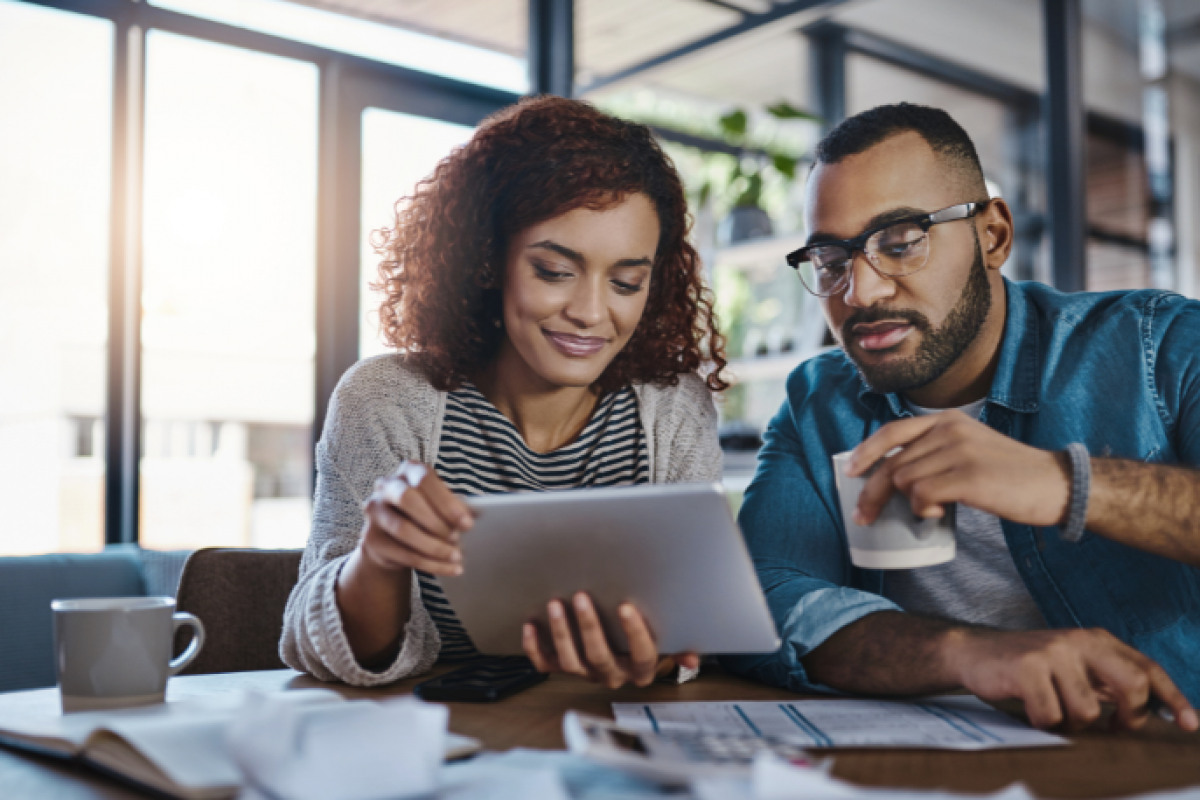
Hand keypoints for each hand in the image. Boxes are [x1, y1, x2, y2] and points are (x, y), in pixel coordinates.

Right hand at [358, 461, 474, 576]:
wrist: (394, 536)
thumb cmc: (425, 512)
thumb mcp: (440, 504)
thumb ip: (454, 506)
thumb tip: (477, 515)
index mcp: (408, 471)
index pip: (425, 480)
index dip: (447, 502)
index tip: (467, 523)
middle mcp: (386, 486)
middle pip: (408, 500)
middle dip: (437, 522)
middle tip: (458, 539)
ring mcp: (375, 512)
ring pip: (403, 530)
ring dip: (434, 547)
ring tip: (456, 557)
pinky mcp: (370, 539)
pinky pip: (403, 554)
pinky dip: (430, 564)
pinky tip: (449, 569)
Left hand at [522, 592, 700, 687]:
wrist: (625, 653)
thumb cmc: (645, 639)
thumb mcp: (669, 641)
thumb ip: (681, 645)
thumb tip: (693, 656)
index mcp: (641, 668)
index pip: (642, 654)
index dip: (634, 633)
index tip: (626, 607)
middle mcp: (613, 673)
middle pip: (600, 657)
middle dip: (589, 627)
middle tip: (582, 597)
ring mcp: (586, 672)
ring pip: (571, 661)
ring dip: (561, 633)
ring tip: (555, 605)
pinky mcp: (563, 667)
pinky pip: (545, 664)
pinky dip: (534, 647)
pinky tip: (530, 625)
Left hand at [847, 410, 1069, 526]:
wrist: (1057, 484)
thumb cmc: (1011, 474)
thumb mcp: (970, 448)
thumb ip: (935, 452)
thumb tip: (896, 476)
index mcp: (947, 420)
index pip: (892, 431)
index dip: (866, 452)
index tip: (850, 471)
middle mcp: (949, 429)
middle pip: (893, 463)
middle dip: (873, 493)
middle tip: (864, 516)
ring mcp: (958, 451)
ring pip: (905, 481)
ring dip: (909, 503)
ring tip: (931, 511)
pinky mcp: (968, 477)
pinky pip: (922, 496)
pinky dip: (924, 510)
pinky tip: (939, 515)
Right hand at [945, 626, 1198, 731]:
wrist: (973, 652)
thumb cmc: (1029, 667)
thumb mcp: (1074, 666)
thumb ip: (1109, 682)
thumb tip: (1156, 711)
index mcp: (1096, 640)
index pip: (1146, 668)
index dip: (1173, 698)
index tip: (1191, 723)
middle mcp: (1079, 641)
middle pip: (1131, 685)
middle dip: (1128, 718)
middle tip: (1114, 730)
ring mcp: (1053, 652)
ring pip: (1088, 712)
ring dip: (1072, 725)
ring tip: (1054, 714)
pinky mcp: (1027, 667)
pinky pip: (1051, 716)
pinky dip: (1042, 723)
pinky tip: (1030, 709)